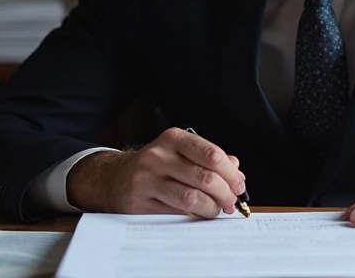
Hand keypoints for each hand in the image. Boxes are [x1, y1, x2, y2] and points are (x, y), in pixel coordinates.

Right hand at [67, 128, 245, 217]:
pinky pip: (175, 212)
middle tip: (231, 202)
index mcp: (173, 138)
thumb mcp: (181, 152)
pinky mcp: (139, 202)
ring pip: (191, 198)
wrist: (115, 178)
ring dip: (212, 208)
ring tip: (217, 210)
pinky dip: (193, 215)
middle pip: (205, 178)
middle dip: (225, 194)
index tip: (239, 185)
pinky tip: (198, 214)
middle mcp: (158, 156)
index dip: (231, 174)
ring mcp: (147, 179)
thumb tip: (237, 172)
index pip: (212, 155)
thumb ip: (210, 159)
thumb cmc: (157, 166)